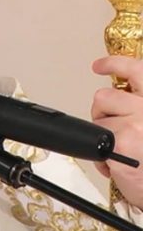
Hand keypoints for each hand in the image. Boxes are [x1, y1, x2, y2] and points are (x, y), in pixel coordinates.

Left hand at [92, 56, 142, 208]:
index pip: (137, 70)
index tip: (99, 65)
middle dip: (102, 113)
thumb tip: (120, 94)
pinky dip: (99, 157)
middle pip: (104, 96)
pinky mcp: (120, 141)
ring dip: (101, 136)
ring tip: (121, 151)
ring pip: (97, 119)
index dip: (115, 64)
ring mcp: (136, 124)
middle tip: (113, 130)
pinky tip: (115, 166)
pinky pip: (93, 140)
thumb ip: (140, 108)